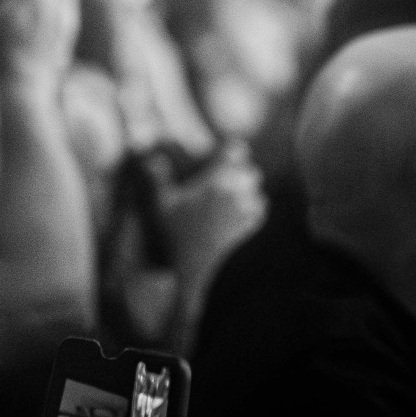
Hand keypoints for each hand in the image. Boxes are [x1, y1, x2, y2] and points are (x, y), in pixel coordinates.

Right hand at [158, 142, 265, 300]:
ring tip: (236, 192)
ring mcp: (245, 211)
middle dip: (242, 171)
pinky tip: (244, 210)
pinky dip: (254, 207)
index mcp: (215, 180)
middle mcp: (235, 193)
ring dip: (249, 189)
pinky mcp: (249, 228)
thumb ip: (158, 177)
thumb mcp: (161, 203)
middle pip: (251, 171)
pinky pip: (261, 210)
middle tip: (228, 174)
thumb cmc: (174, 233)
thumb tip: (154, 157)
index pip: (235, 152)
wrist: (192, 266)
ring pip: (258, 191)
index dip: (231, 150)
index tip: (225, 151)